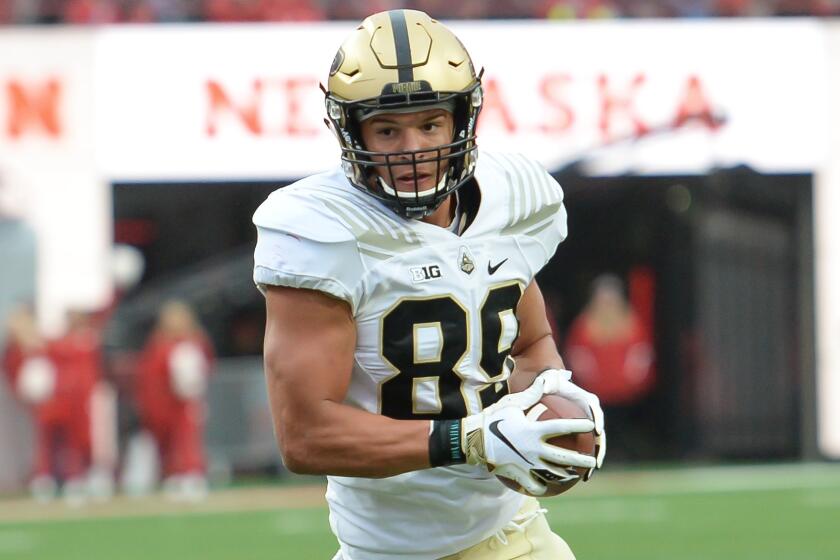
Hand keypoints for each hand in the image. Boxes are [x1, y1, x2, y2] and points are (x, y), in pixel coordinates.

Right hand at [462, 393, 595, 495]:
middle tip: (592, 461)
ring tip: (576, 476)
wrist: (474, 440)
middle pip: (563, 457)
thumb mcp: (512, 404)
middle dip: (581, 460)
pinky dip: (543, 486)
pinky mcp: (519, 475)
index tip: (590, 426)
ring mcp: (526, 464)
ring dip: (567, 475)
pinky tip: (549, 487)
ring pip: (552, 474)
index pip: (561, 427)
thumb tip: (544, 380)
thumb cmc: (493, 419)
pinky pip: (535, 484)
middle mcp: (533, 448)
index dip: (578, 425)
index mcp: (533, 430)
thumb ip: (531, 395)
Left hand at [535, 368, 605, 480]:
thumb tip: (544, 382)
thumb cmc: (549, 384)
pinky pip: (581, 449)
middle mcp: (591, 414)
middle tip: (596, 462)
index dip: (598, 420)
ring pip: (593, 446)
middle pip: (599, 433)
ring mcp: (587, 426)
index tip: (598, 431)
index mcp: (586, 400)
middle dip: (600, 449)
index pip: (595, 409)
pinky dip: (578, 462)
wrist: (550, 386)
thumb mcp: (547, 381)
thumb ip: (546, 382)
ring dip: (592, 461)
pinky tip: (570, 477)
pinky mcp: (581, 435)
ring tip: (587, 476)